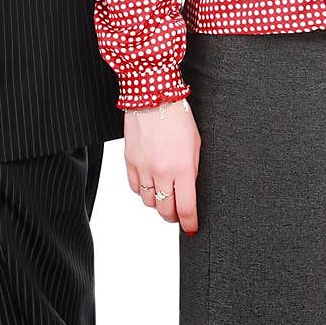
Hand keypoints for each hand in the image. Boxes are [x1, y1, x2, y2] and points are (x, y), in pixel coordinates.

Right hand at [124, 98, 200, 234]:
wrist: (153, 97)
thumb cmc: (178, 117)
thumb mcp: (195, 144)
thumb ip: (192, 170)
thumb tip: (189, 191)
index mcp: (183, 168)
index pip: (186, 208)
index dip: (190, 222)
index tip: (191, 227)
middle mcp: (162, 172)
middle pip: (165, 210)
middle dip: (173, 216)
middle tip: (177, 213)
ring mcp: (144, 168)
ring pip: (149, 202)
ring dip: (157, 203)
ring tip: (163, 195)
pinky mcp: (130, 162)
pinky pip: (135, 188)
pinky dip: (143, 191)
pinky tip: (149, 183)